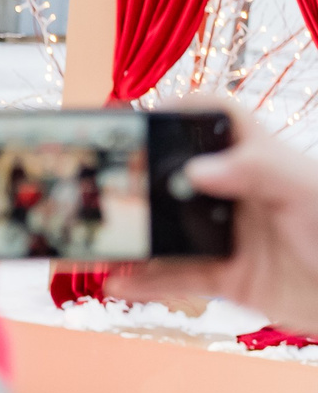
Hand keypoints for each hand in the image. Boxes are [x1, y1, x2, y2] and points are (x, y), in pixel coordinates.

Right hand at [110, 98, 317, 331]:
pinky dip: (145, 282)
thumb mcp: (306, 194)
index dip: (182, 110)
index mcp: (261, 162)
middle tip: (99, 186)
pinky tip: (118, 281)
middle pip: (177, 178)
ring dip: (133, 239)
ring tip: (96, 242)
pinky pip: (177, 279)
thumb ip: (257, 172)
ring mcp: (230, 237)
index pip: (219, 120)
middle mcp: (239, 195)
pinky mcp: (228, 278)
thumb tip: (194, 169)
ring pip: (169, 232)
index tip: (139, 115)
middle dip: (136, 182)